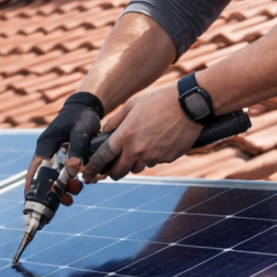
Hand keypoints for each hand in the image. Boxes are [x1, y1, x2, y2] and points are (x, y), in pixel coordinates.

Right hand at [26, 92, 104, 202]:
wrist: (85, 108)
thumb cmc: (81, 118)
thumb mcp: (81, 132)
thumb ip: (77, 151)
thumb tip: (72, 173)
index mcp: (45, 145)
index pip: (35, 169)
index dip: (32, 185)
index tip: (32, 200)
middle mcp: (47, 152)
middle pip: (44, 177)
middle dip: (53, 191)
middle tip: (67, 201)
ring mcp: (54, 155)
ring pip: (54, 177)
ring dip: (64, 188)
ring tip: (75, 193)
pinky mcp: (63, 157)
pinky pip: (63, 173)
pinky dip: (69, 182)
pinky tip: (78, 186)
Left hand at [82, 83, 201, 181]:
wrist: (188, 106)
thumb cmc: (160, 102)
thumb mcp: (132, 105)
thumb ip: (115, 121)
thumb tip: (104, 132)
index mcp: (125, 135)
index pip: (103, 157)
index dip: (92, 168)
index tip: (87, 174)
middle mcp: (137, 149)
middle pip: (119, 171)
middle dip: (113, 172)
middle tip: (111, 170)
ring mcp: (153, 156)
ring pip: (137, 167)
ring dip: (134, 162)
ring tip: (141, 146)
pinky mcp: (167, 159)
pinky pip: (154, 162)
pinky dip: (152, 156)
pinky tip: (158, 141)